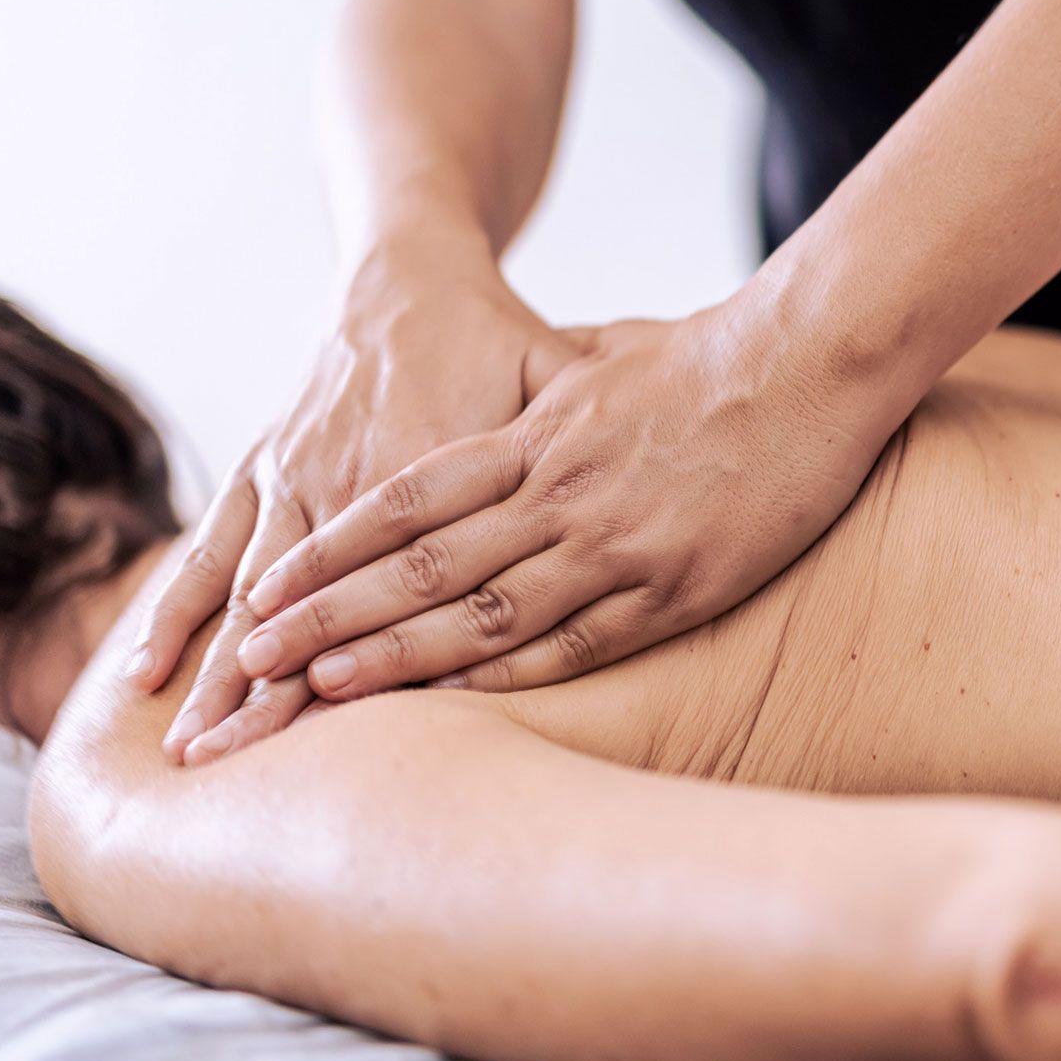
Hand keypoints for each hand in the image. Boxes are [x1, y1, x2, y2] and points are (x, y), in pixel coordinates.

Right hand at [129, 230, 575, 765]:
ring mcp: (299, 472)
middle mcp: (355, 478)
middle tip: (237, 775)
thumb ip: (598, 449)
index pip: (409, 586)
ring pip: (253, 586)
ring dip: (218, 669)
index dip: (379, 666)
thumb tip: (697, 500)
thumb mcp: (560, 383)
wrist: (410, 272)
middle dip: (274, 692)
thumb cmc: (500, 341)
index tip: (351, 744)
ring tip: (191, 751)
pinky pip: (212, 545)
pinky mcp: (264, 465)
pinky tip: (139, 668)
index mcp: (438, 470)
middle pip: (316, 603)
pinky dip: (174, 607)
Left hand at [229, 300, 889, 699]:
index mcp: (534, 438)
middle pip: (420, 563)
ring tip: (320, 689)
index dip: (327, 548)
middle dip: (328, 613)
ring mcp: (613, 544)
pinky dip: (509, 675)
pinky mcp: (674, 585)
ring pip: (484, 610)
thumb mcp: (603, 357)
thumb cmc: (711, 355)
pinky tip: (455, 704)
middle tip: (250, 655)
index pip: (404, 501)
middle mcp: (556, 493)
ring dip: (398, 653)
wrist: (809, 362)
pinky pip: (577, 641)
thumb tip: (521, 388)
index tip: (264, 585)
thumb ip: (547, 387)